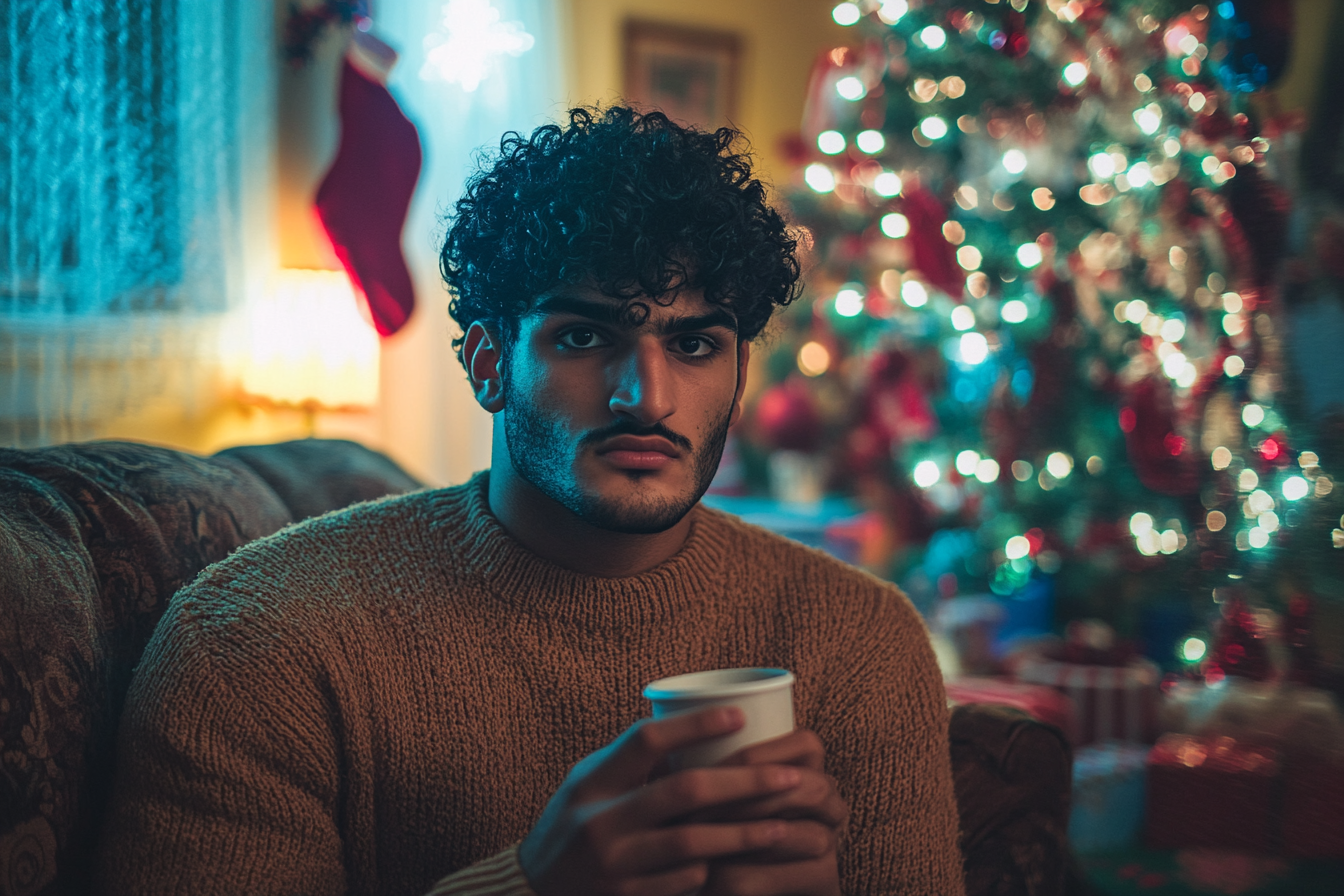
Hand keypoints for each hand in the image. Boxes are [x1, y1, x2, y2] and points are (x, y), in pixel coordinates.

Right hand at [518, 707, 824, 895]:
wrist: (531, 893)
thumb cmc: (574, 825)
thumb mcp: (589, 785)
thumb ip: (633, 763)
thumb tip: (697, 728)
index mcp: (593, 782)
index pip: (646, 741)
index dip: (695, 726)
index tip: (739, 716)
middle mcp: (601, 821)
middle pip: (685, 791)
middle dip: (744, 783)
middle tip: (790, 776)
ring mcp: (614, 865)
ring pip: (693, 844)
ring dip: (743, 834)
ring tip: (782, 825)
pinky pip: (684, 881)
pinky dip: (711, 868)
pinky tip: (739, 863)